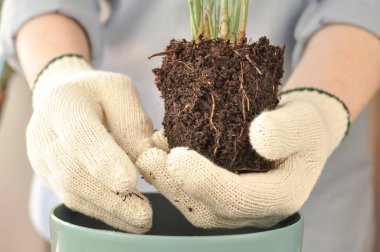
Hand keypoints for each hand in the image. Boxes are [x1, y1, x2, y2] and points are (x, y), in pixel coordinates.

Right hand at [27, 55, 152, 232]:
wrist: (62, 98)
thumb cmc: (97, 93)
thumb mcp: (120, 91)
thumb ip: (132, 122)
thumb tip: (148, 161)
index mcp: (65, 104)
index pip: (80, 134)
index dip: (103, 160)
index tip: (129, 182)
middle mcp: (45, 135)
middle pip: (73, 172)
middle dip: (110, 197)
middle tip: (143, 215)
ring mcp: (42, 159)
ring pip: (71, 192)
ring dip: (108, 210)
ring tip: (140, 221)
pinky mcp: (49, 177)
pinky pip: (73, 199)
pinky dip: (101, 210)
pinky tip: (125, 218)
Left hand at [137, 88, 348, 227]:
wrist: (297, 133)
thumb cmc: (304, 126)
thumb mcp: (305, 121)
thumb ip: (288, 130)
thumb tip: (258, 135)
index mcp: (280, 197)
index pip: (238, 199)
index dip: (205, 182)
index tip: (176, 157)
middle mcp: (256, 211)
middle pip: (209, 210)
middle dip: (175, 187)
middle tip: (148, 159)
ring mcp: (237, 205)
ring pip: (196, 205)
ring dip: (168, 183)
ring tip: (147, 155)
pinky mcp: (223, 193)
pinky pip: (194, 192)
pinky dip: (172, 175)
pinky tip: (158, 151)